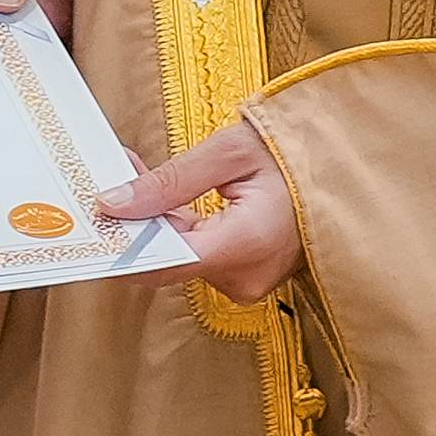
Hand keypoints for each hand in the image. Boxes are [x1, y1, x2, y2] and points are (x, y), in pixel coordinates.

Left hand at [98, 119, 301, 300]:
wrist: (345, 168)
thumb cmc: (296, 153)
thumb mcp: (229, 153)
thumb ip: (170, 183)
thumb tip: (114, 204)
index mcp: (247, 244)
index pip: (163, 262)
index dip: (122, 243)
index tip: (91, 220)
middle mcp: (247, 276)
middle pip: (166, 258)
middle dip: (136, 218)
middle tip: (115, 173)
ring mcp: (249, 282)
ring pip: (180, 256)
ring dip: (156, 220)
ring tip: (140, 175)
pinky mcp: (247, 278)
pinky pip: (198, 256)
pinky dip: (179, 228)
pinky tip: (167, 197)